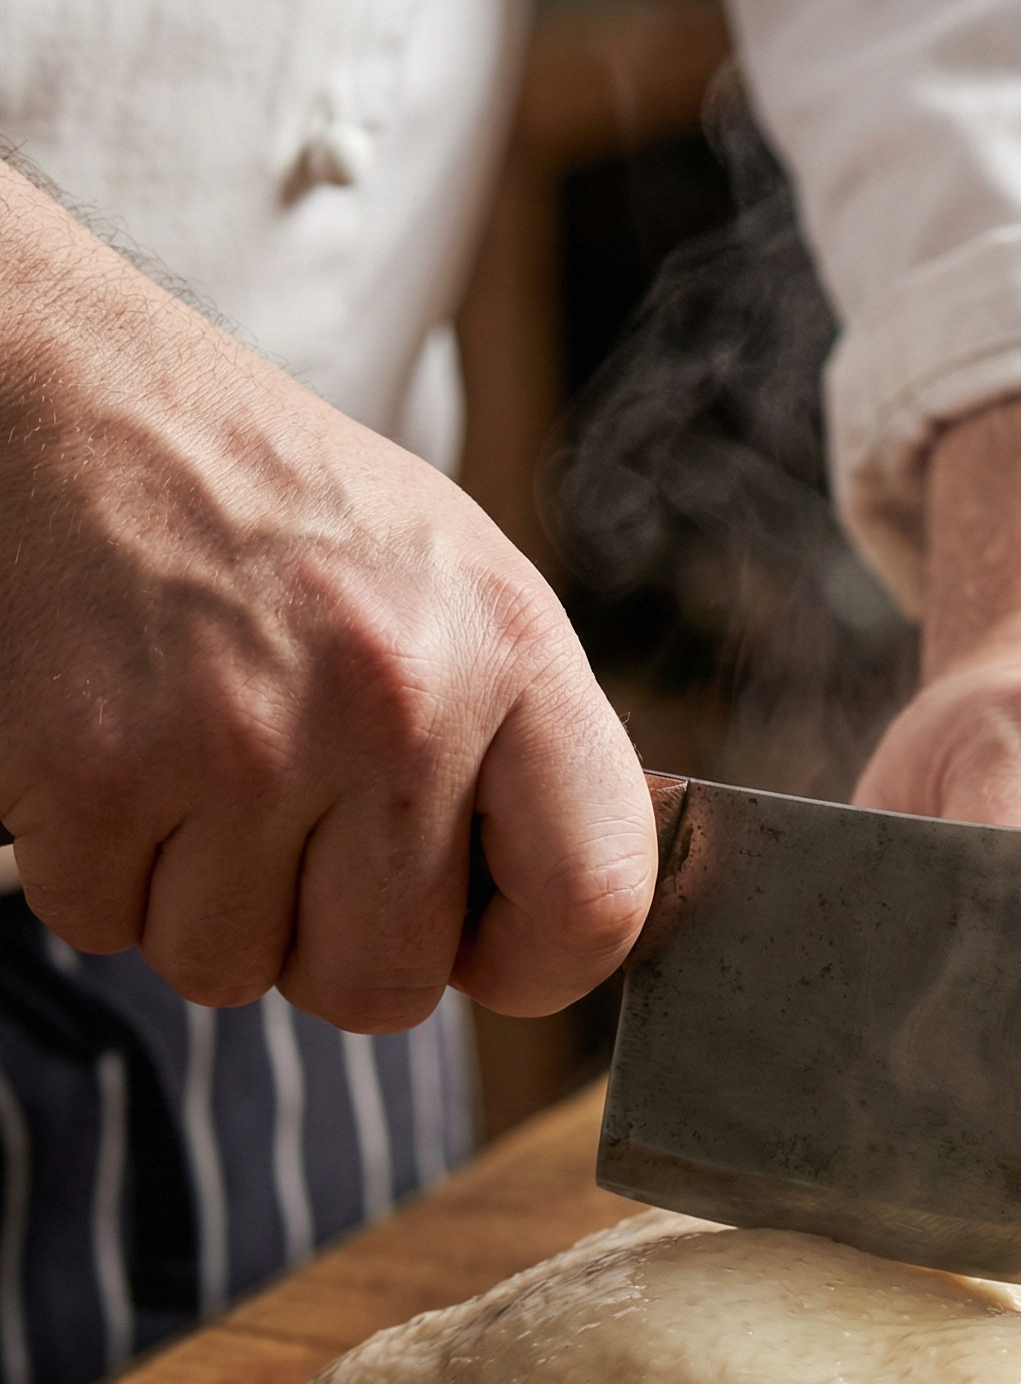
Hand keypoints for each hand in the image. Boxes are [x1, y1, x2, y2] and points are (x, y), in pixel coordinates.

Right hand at [0, 165, 656, 1028]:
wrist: (62, 393)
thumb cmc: (271, 507)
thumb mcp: (457, 589)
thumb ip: (526, 756)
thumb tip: (576, 922)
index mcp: (508, 649)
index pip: (595, 907)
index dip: (534, 963)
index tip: (480, 938)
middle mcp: (393, 698)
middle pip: (388, 990)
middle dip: (330, 942)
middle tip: (294, 827)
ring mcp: (242, 741)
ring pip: (233, 971)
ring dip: (204, 902)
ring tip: (196, 766)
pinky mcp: (96, 771)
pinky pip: (109, 928)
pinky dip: (97, 869)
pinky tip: (118, 756)